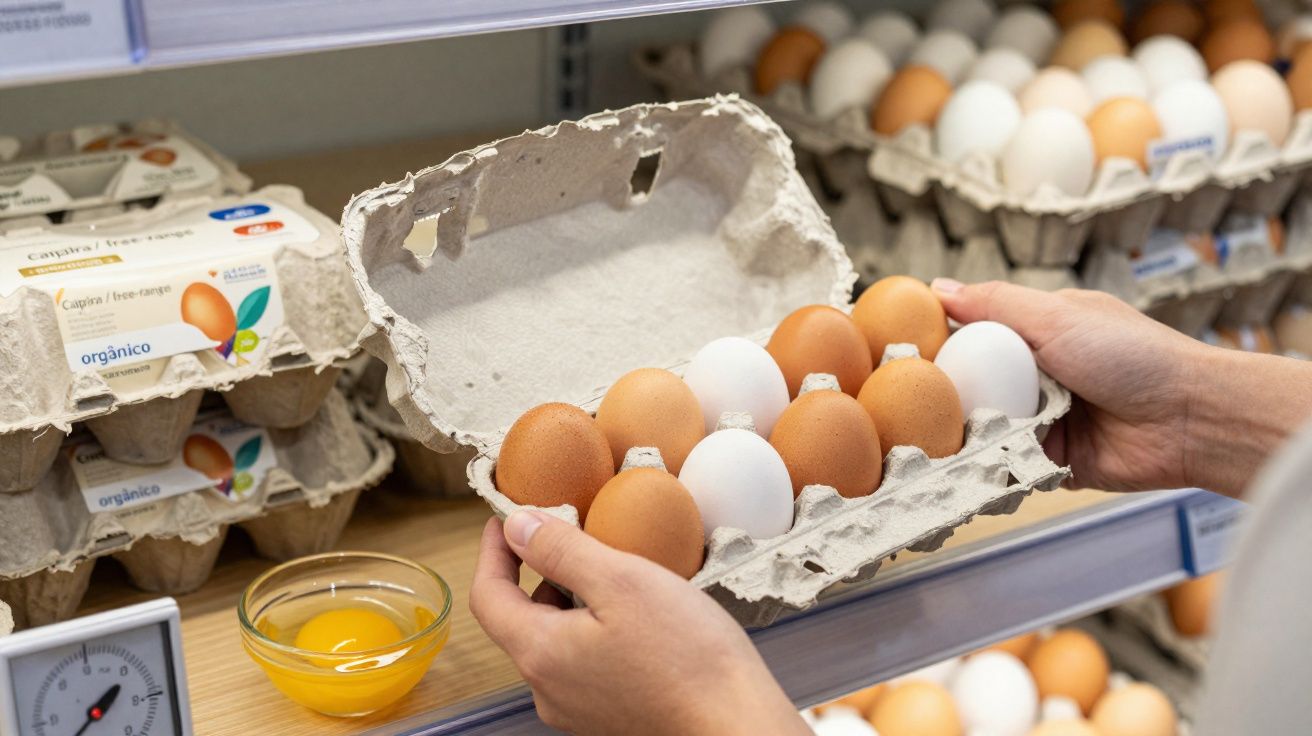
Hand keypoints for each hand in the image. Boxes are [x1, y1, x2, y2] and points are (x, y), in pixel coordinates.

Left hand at [470, 511, 808, 735]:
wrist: (736, 726)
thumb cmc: (688, 656)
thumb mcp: (621, 579)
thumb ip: (561, 550)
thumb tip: (516, 525)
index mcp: (540, 654)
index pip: (487, 596)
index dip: (492, 551)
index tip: (504, 519)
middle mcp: (548, 689)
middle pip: (521, 619)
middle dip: (538, 572)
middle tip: (571, 533)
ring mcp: (577, 709)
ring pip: (555, 640)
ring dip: (570, 600)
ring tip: (613, 572)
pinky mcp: (606, 716)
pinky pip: (583, 662)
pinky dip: (593, 628)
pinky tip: (635, 615)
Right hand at [931, 279, 1311, 497]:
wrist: (1189, 419)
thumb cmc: (1134, 356)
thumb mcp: (1057, 317)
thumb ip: (994, 304)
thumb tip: (937, 288)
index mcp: (1039, 333)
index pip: (974, 334)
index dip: (941, 343)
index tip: (903, 351)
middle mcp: (1038, 375)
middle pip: (973, 384)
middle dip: (948, 394)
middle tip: (911, 401)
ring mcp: (1044, 419)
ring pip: (987, 427)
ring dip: (970, 431)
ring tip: (937, 436)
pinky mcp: (1052, 461)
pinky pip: (1009, 464)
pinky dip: (994, 464)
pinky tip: (971, 464)